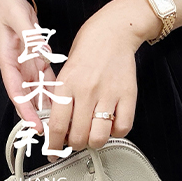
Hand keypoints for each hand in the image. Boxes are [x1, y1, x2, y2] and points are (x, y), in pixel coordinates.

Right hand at [0, 0, 52, 132]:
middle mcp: (17, 67)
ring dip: (47, 105)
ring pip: (38, 90)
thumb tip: (43, 52)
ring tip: (60, 122)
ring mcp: (27, 64)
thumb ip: (30, 36)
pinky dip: (54, 89)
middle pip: (27, 96)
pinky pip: (46, 78)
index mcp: (8, 61)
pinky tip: (64, 98)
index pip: (16, 91)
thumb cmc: (8, 7)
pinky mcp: (36, 58)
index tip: (35, 125)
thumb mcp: (19, 18)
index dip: (25, 110)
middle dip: (38, 115)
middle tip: (52, 133)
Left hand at [44, 0, 143, 155]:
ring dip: (94, 141)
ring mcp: (109, 93)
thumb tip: (58, 124)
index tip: (53, 150)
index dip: (53, 144)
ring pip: (100, 137)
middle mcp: (87, 90)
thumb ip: (62, 95)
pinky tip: (111, 123)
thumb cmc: (88, 46)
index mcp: (67, 83)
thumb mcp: (66, 68)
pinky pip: (123, 127)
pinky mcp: (128, 94)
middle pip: (79, 137)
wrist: (114, 29)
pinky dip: (116, 131)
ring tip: (92, 133)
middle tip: (75, 139)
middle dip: (74, 144)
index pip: (57, 125)